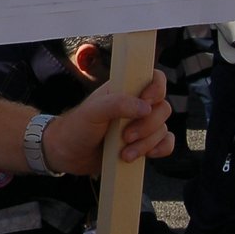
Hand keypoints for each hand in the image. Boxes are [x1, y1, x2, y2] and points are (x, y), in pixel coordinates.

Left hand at [44, 68, 172, 175]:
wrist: (68, 155)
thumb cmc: (76, 127)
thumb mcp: (92, 112)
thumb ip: (117, 104)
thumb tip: (145, 107)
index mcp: (125, 90)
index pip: (154, 78)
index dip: (157, 88)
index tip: (147, 102)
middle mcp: (136, 105)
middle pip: (163, 108)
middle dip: (147, 126)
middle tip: (125, 136)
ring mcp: (141, 125)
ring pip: (162, 129)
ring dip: (146, 143)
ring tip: (124, 153)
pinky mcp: (144, 143)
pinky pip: (166, 143)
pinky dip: (160, 149)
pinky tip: (147, 156)